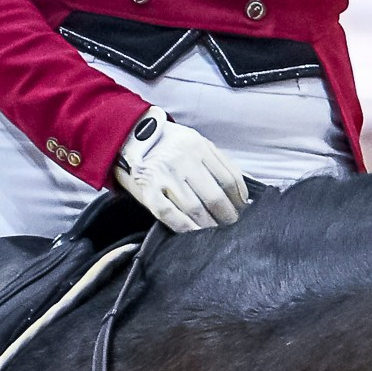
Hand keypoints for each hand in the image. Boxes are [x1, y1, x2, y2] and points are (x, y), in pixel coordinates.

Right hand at [113, 107, 248, 232]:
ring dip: (209, 225)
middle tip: (231, 226)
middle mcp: (182, 160)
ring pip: (195, 208)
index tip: (243, 210)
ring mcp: (164, 175)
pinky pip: (170, 214)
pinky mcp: (147, 190)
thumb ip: (218, 162)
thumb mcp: (196, 142)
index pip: (229, 179)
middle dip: (227, 216)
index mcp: (198, 146)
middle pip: (215, 196)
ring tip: (216, 233)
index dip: (239, 199)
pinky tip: (194, 234)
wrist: (128, 137)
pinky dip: (185, 228)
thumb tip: (242, 194)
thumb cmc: (168, 145)